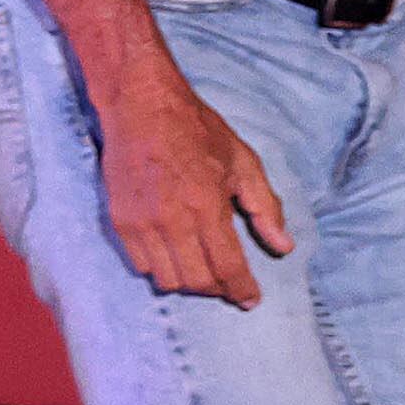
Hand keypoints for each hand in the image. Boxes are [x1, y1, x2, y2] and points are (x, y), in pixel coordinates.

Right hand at [99, 76, 291, 306]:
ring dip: (189, 281)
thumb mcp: (243, 161)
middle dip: (218, 288)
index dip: (242, 290)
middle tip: (227, 281)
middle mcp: (173, 220)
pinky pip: (142, 266)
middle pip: (198, 282)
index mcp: (207, 205)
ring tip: (200, 267)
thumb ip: (265, 207)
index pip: (228, 267)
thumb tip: (283, 246)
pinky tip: (173, 253)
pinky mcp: (121, 222)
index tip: (251, 300)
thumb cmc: (197, 130)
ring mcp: (142, 224)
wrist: (141, 105)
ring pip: (168, 280)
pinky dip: (161, 268)